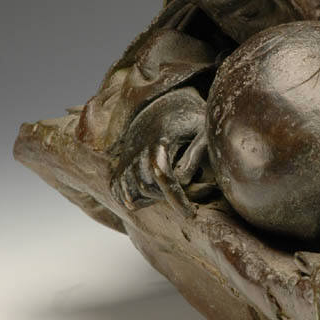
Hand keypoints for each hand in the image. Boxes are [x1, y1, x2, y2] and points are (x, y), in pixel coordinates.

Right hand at [110, 87, 209, 214]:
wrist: (161, 106)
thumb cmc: (189, 120)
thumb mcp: (202, 130)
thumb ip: (196, 153)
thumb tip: (185, 180)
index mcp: (160, 140)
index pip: (163, 175)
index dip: (176, 198)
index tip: (190, 213)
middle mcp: (137, 149)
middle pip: (147, 187)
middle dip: (165, 198)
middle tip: (184, 198)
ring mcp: (126, 157)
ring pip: (131, 193)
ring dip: (149, 200)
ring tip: (167, 193)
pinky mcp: (120, 164)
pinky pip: (118, 191)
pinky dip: (131, 199)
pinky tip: (149, 196)